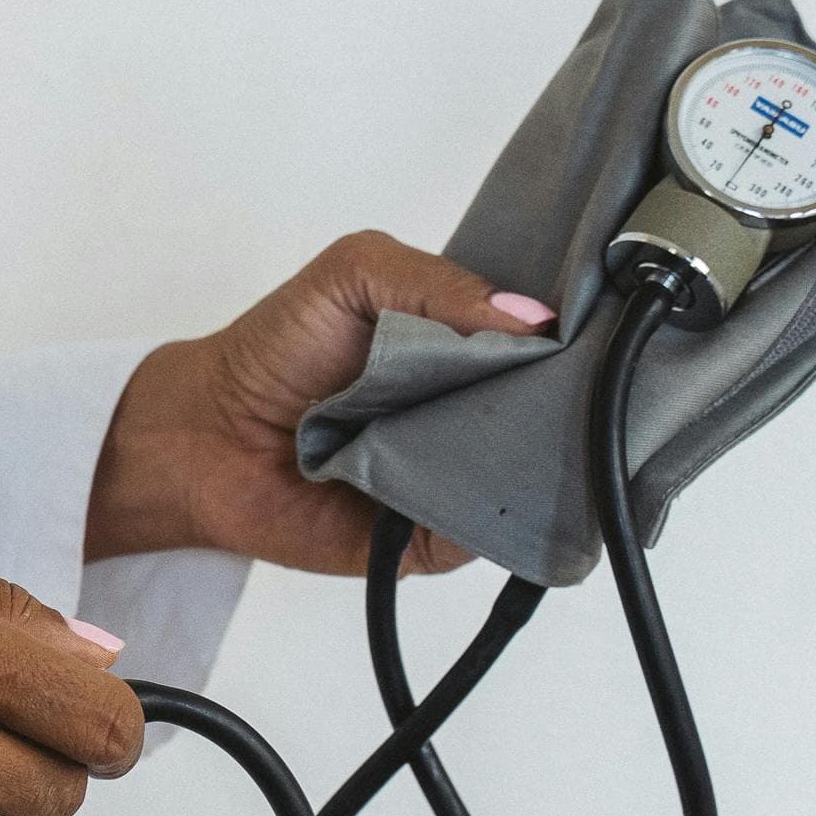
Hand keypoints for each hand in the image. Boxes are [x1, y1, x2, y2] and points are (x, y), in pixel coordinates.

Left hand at [83, 229, 554, 574]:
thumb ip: (438, 282)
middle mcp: (475, 416)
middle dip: (572, 398)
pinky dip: (489, 509)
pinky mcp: (435, 541)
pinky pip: (487, 533)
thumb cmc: (277, 349)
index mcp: (470, 349)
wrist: (207, 436)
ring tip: (531, 425)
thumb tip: (534, 317)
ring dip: (537, 456)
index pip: (552, 347)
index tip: (609, 330)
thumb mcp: (355, 273)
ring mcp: (458, 480)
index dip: (579, 339)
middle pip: (558, 415)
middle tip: (586, 382)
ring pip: (533, 478)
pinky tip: (483, 478)